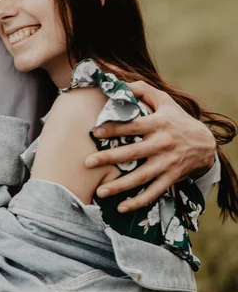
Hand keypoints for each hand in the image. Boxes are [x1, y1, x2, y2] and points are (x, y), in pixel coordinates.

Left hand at [85, 80, 215, 212]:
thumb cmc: (177, 118)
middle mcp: (162, 144)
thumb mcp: (164, 100)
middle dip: (109, 159)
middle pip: (132, 153)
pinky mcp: (170, 178)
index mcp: (158, 124)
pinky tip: (122, 208)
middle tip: (87, 162)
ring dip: (120, 186)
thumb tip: (120, 83)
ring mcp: (167, 164)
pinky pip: (154, 193)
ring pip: (141, 177)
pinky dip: (138, 202)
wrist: (204, 143)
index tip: (95, 132)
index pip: (133, 126)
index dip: (114, 128)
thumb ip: (143, 89)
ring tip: (100, 191)